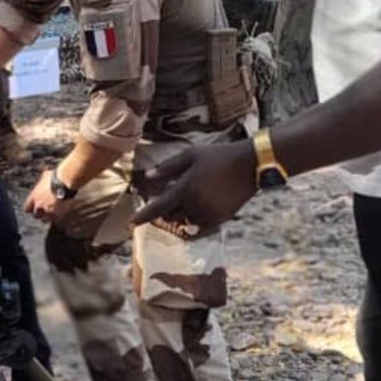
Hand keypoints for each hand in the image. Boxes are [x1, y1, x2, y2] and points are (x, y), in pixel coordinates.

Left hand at [23, 169, 73, 223]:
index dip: (31, 208)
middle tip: (44, 210)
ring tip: (51, 214)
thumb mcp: (45, 176)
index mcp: (34, 197)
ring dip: (47, 217)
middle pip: (35, 215)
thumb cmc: (55, 177)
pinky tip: (58, 214)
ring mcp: (47, 211)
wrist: (65, 183)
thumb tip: (45, 175)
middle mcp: (38, 206)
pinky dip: (55, 218)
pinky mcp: (56, 215)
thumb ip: (42, 180)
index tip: (34, 206)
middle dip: (39, 213)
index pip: (26, 208)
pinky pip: (54, 220)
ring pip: (44, 220)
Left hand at [131, 139, 255, 229]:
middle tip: (165, 198)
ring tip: (185, 198)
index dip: (143, 216)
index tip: (131, 223)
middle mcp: (196, 205)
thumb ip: (168, 167)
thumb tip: (148, 176)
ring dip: (180, 214)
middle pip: (170, 217)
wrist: (250, 165)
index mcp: (186, 188)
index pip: (158, 207)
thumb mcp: (190, 155)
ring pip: (186, 222)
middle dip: (164, 211)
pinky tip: (197, 206)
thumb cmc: (218, 156)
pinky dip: (194, 219)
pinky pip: (201, 225)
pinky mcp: (221, 219)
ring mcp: (209, 214)